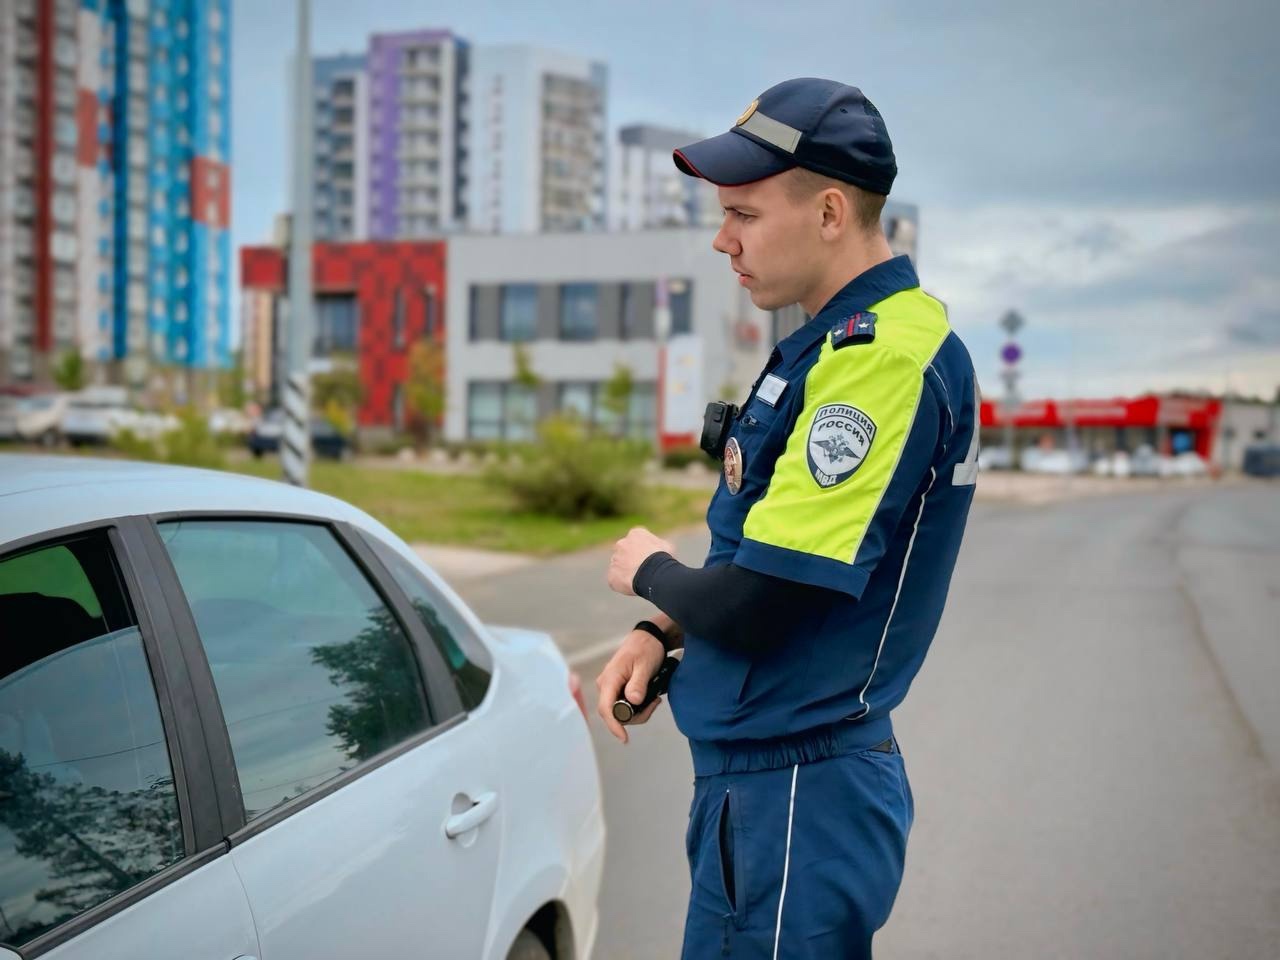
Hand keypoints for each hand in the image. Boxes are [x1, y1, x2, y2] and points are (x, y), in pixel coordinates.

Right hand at [595, 629, 666, 743]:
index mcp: (609, 679)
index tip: (624, 738)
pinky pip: (624, 706)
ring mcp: (610, 688)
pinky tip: (650, 699)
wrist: (647, 639)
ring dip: (639, 712)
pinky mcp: (616, 690)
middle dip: (635, 716)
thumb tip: (633, 701)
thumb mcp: (645, 665)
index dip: (614, 725)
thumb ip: (638, 683)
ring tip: (654, 700)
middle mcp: (605, 685)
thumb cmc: (645, 649)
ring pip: (620, 712)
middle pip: (614, 714)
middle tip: (654, 704)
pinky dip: (638, 707)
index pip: (606, 708)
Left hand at [607, 527, 674, 595]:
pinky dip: (623, 584)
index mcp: (635, 534)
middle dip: (631, 560)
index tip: (650, 559)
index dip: (643, 551)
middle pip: (625, 552)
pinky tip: (633, 586)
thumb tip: (659, 547)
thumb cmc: (662, 559)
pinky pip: (616, 580)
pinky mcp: (611, 575)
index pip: (636, 541)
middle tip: (643, 570)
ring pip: (619, 566)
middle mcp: (621, 544)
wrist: (653, 573)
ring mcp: (614, 560)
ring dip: (627, 572)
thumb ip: (658, 545)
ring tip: (640, 580)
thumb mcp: (667, 546)